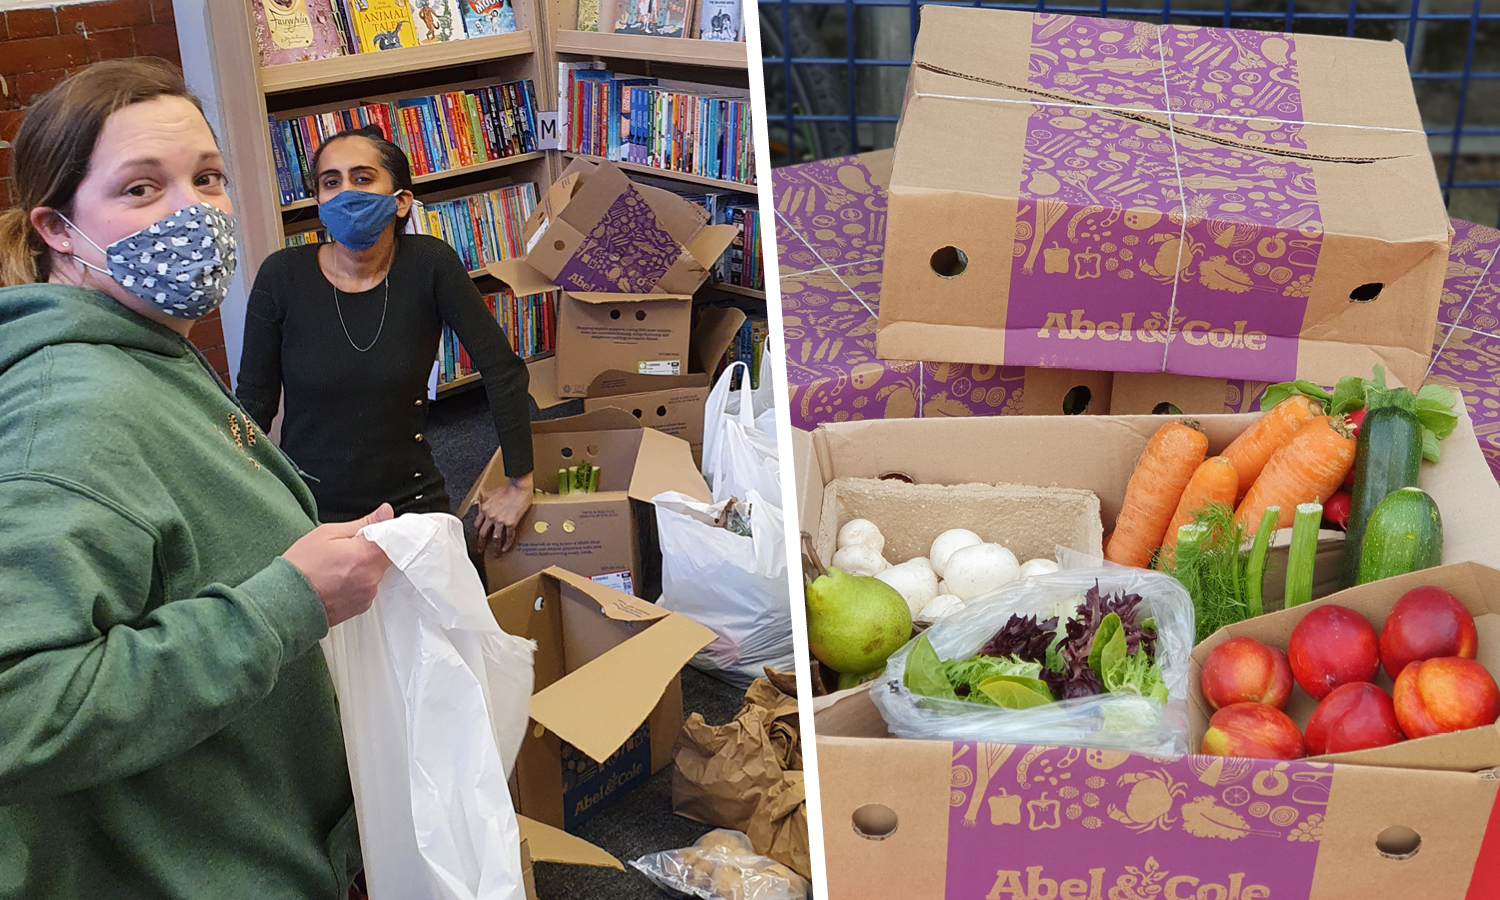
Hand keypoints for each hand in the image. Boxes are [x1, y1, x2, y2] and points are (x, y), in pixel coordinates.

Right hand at [282, 504, 394, 626]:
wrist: (287, 602)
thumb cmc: (302, 567)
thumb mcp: (327, 534)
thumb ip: (362, 523)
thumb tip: (385, 512)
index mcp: (366, 556)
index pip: (392, 538)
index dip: (383, 531)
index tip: (372, 529)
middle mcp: (372, 577)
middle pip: (385, 556)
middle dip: (371, 549)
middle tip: (346, 548)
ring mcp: (368, 594)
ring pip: (376, 572)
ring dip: (364, 566)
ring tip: (338, 566)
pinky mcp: (362, 606)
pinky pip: (367, 587)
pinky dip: (358, 581)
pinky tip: (338, 580)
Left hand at [475, 473, 533, 556]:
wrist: (518, 488)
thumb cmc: (507, 489)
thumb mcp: (491, 493)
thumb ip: (485, 500)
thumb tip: (481, 503)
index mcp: (485, 509)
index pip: (478, 524)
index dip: (478, 532)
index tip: (479, 536)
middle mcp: (490, 516)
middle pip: (483, 534)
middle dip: (481, 544)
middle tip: (481, 550)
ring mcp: (500, 520)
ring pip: (495, 538)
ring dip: (494, 548)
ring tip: (495, 554)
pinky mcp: (511, 523)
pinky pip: (508, 536)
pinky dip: (507, 544)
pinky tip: (505, 549)